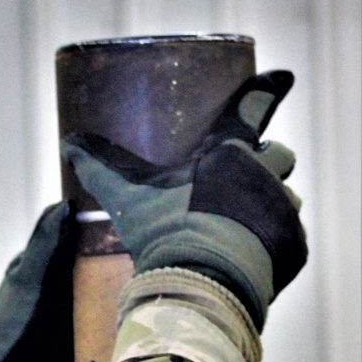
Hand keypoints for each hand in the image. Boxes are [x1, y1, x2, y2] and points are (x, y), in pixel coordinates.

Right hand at [61, 70, 307, 329]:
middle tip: (246, 183)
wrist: (201, 283)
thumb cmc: (164, 232)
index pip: (254, 106)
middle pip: (280, 155)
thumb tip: (69, 143)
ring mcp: (282, 210)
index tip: (281, 78)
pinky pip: (289, 238)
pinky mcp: (292, 246)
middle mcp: (264, 173)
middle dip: (269, 163)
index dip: (267, 90)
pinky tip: (252, 258)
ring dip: (271, 207)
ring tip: (243, 230)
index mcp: (229, 150)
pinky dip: (273, 245)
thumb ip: (100, 168)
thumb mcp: (127, 195)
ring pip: (286, 198)